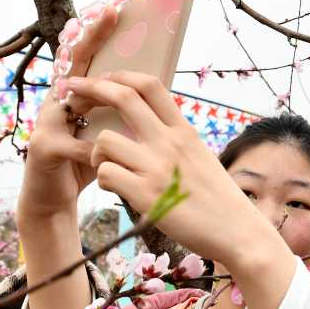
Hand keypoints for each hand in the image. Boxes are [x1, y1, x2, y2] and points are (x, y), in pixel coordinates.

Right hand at [17, 6, 118, 224]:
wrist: (52, 202)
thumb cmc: (83, 164)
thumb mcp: (104, 132)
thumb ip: (117, 112)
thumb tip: (152, 91)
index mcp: (73, 96)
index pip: (86, 58)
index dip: (96, 33)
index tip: (113, 8)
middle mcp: (56, 101)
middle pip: (75, 64)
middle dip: (90, 38)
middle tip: (110, 13)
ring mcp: (46, 122)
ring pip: (77, 101)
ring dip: (101, 98)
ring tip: (123, 91)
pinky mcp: (42, 148)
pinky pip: (75, 145)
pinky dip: (95, 151)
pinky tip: (108, 155)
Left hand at [65, 71, 297, 308]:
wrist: (238, 232)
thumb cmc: (220, 198)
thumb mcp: (201, 155)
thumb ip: (176, 138)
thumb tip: (155, 125)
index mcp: (183, 130)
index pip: (150, 85)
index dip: (120, 76)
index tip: (102, 78)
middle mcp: (169, 142)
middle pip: (122, 97)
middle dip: (90, 90)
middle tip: (71, 95)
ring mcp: (157, 168)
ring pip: (105, 141)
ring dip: (97, 152)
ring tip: (107, 165)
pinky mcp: (146, 196)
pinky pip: (105, 175)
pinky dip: (104, 180)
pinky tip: (115, 188)